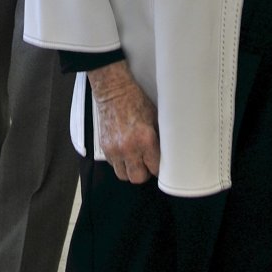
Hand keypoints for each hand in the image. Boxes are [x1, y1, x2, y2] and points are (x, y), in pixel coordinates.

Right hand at [88, 61, 159, 183]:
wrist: (114, 93)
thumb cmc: (136, 102)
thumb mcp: (155, 118)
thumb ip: (159, 138)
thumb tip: (167, 152)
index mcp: (145, 140)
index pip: (154, 168)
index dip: (158, 168)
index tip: (159, 165)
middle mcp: (128, 148)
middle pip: (138, 178)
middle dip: (144, 173)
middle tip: (147, 164)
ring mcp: (114, 149)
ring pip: (123, 175)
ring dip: (131, 170)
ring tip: (136, 160)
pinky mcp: (105, 148)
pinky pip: (113, 165)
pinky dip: (120, 163)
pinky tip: (125, 152)